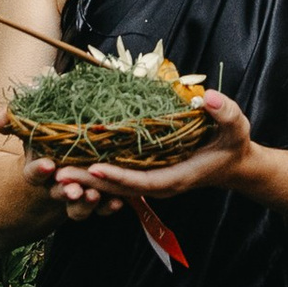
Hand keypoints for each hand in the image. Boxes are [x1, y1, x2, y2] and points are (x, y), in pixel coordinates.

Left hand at [31, 92, 255, 213]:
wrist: (234, 164)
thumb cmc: (234, 143)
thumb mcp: (236, 125)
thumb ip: (225, 112)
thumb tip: (208, 98)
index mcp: (176, 178)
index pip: (142, 182)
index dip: (118, 177)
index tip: (93, 169)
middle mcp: (158, 185)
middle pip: (117, 188)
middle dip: (87, 182)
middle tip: (55, 173)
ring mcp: (149, 181)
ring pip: (111, 185)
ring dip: (83, 178)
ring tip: (51, 169)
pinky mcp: (144, 174)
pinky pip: (115, 176)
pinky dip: (92, 171)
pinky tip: (70, 159)